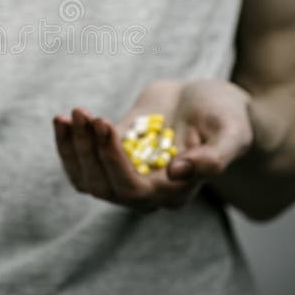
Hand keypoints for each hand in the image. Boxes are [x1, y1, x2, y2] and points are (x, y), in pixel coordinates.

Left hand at [52, 79, 253, 211]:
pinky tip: (62, 119)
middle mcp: (146, 192)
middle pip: (102, 186)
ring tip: (74, 113)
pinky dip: (66, 143)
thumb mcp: (231, 132)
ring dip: (72, 147)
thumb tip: (177, 173)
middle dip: (88, 149)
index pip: (132, 189)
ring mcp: (124, 174)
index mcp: (174, 193)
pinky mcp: (110, 156)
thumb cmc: (225, 116)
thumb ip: (213, 157)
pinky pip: (78, 163)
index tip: (104, 122)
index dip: (112, 159)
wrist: (207, 101)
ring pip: (85, 178)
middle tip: (84, 112)